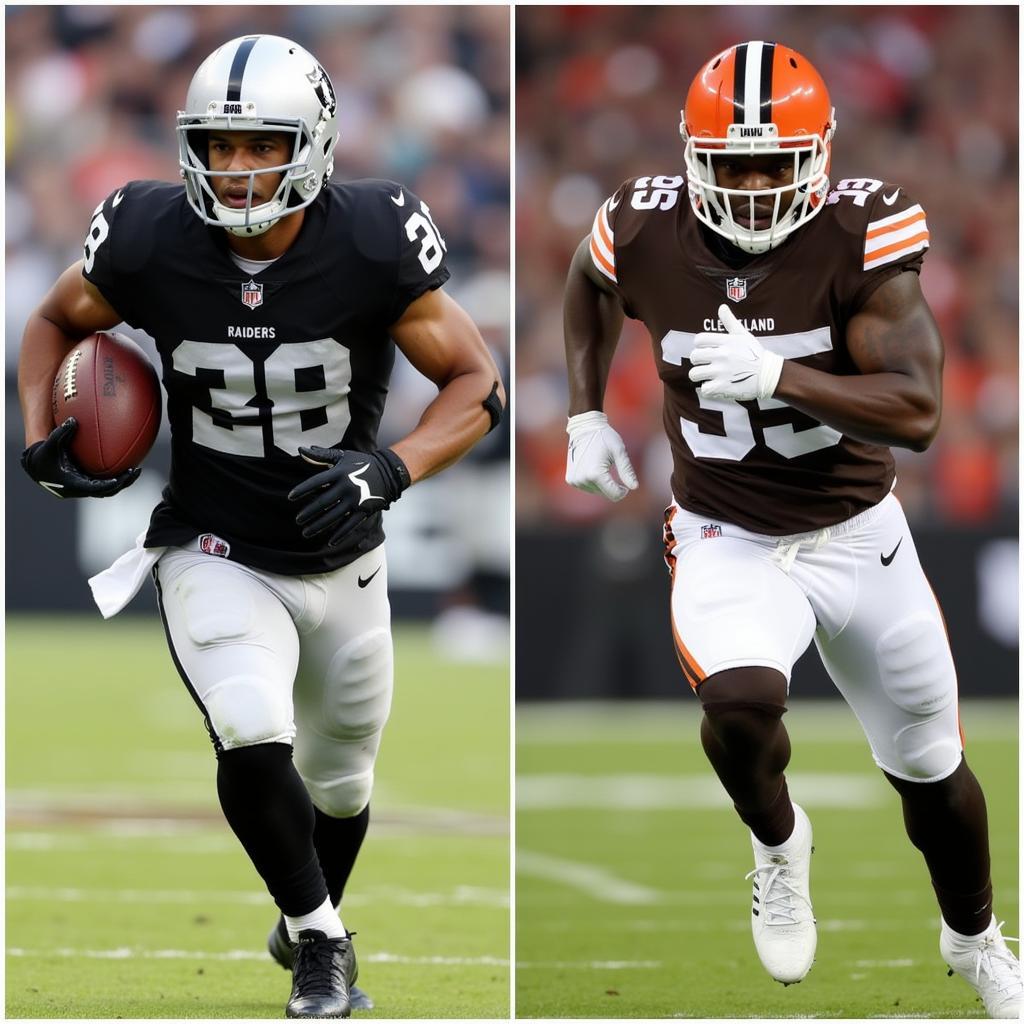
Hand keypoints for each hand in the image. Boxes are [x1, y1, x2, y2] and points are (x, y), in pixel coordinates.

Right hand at [20, 418, 139, 497]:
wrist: (37, 466)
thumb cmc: (44, 454)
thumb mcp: (51, 443)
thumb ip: (62, 432)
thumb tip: (73, 420)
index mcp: (72, 484)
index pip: (93, 488)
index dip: (107, 485)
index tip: (118, 479)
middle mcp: (81, 489)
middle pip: (107, 491)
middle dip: (122, 483)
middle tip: (134, 471)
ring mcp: (86, 488)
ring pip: (108, 489)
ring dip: (123, 481)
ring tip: (136, 469)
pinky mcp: (88, 484)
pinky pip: (105, 483)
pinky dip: (117, 477)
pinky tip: (127, 464)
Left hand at [288, 446, 410, 546]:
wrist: (389, 472)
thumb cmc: (361, 463)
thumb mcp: (342, 456)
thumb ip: (321, 455)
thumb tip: (301, 449)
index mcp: (339, 472)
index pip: (316, 481)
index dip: (302, 490)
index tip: (290, 497)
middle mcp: (347, 486)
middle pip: (323, 502)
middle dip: (309, 512)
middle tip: (298, 520)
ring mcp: (356, 500)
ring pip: (334, 516)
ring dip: (319, 526)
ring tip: (306, 533)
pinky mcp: (364, 510)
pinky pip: (350, 525)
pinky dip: (340, 535)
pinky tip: (329, 542)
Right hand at [565, 410, 638, 501]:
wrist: (584, 428)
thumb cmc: (604, 437)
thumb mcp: (619, 452)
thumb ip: (626, 471)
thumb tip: (634, 487)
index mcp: (596, 474)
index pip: (614, 495)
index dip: (623, 491)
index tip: (626, 483)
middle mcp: (583, 480)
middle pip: (605, 493)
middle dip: (611, 485)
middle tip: (611, 467)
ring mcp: (575, 480)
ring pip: (596, 491)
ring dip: (602, 483)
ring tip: (600, 464)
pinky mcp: (571, 479)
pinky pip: (587, 487)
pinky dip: (593, 481)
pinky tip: (592, 467)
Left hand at [689, 303, 783, 401]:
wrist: (769, 375)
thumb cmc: (755, 354)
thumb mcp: (744, 335)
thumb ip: (730, 321)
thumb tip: (722, 307)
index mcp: (726, 342)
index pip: (699, 339)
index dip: (699, 345)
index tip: (706, 349)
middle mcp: (722, 355)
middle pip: (694, 357)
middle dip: (698, 361)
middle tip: (706, 364)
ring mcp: (721, 372)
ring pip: (694, 374)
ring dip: (699, 376)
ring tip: (708, 376)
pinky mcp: (723, 387)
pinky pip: (704, 389)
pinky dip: (708, 389)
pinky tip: (715, 385)